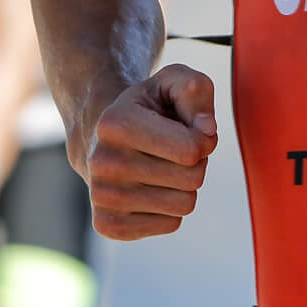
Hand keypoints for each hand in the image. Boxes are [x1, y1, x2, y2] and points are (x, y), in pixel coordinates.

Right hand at [81, 64, 216, 240]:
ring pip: (185, 204)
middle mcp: (102, 162)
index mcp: (115, 123)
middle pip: (192, 178)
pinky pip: (171, 223)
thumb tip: (206, 130)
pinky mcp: (107, 224)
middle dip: (196, 162)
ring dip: (184, 185)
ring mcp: (101, 197)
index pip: (192, 149)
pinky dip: (170, 206)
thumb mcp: (172, 81)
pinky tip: (151, 187)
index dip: (204, 139)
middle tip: (174, 149)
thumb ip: (195, 90)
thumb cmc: (148, 108)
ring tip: (162, 166)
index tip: (189, 129)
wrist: (103, 137)